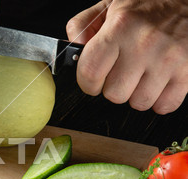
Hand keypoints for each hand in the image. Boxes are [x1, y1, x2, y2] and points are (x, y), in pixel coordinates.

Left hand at [66, 0, 187, 113]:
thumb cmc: (149, 5)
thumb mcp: (111, 6)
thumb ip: (83, 26)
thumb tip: (72, 50)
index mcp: (120, 27)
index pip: (89, 73)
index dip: (87, 83)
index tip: (93, 80)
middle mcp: (144, 44)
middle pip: (114, 94)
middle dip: (114, 87)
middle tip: (123, 71)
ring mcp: (168, 59)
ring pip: (138, 103)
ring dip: (137, 94)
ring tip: (143, 73)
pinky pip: (164, 106)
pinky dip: (159, 99)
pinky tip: (159, 81)